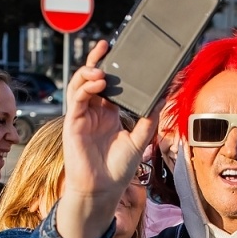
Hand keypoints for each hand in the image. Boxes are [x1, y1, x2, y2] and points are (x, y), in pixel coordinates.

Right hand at [58, 41, 155, 237]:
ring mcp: (82, 116)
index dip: (111, 66)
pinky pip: (76, 100)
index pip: (108, 83)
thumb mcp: (139, 139)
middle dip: (96, 61)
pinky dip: (85, 89)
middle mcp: (93, 111)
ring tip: (101, 69)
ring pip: (79, 85)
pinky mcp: (73, 124)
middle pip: (90, 78)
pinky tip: (97, 84)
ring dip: (88, 73)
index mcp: (108, 112)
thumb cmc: (118, 168)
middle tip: (105, 47)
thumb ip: (148, 118)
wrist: (103, 190)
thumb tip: (163, 96)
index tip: (119, 50)